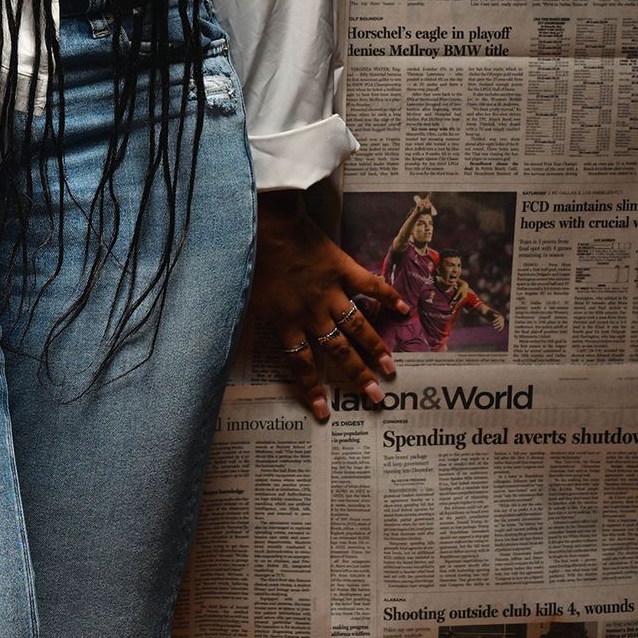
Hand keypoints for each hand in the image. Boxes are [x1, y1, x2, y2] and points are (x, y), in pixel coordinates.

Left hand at [251, 205, 409, 423]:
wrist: (267, 224)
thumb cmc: (250, 257)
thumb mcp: (243, 297)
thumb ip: (253, 318)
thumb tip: (234, 338)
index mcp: (286, 322)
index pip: (301, 365)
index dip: (313, 390)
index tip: (325, 413)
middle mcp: (312, 314)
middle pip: (338, 351)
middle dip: (357, 376)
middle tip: (375, 397)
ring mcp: (330, 292)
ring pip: (357, 327)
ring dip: (375, 348)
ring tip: (390, 369)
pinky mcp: (343, 269)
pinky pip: (370, 286)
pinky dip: (388, 298)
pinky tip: (403, 311)